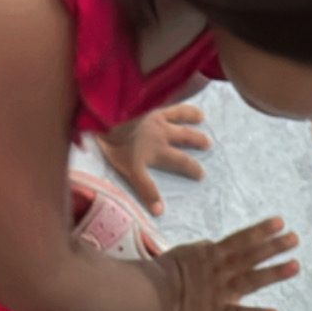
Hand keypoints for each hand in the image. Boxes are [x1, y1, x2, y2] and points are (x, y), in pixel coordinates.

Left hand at [95, 105, 211, 215]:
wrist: (104, 124)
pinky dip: (180, 104)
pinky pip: (169, 104)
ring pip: (179, 116)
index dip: (191, 169)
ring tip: (201, 117)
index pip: (180, 162)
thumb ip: (146, 190)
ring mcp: (156, 118)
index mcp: (158, 151)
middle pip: (184, 137)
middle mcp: (161, 133)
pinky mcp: (150, 107)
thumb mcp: (131, 172)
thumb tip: (160, 211)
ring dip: (191, 116)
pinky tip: (186, 99)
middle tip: (208, 144)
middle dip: (197, 140)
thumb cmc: (117, 149)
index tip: (201, 174)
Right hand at [154, 218, 299, 310]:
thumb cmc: (168, 271)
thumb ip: (207, 249)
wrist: (152, 294)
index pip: (241, 239)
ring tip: (295, 266)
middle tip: (295, 239)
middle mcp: (221, 271)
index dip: (261, 231)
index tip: (280, 222)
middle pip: (251, 256)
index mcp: (214, 254)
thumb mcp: (188, 252)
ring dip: (274, 273)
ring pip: (251, 280)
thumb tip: (216, 244)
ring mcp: (221, 292)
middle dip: (274, 247)